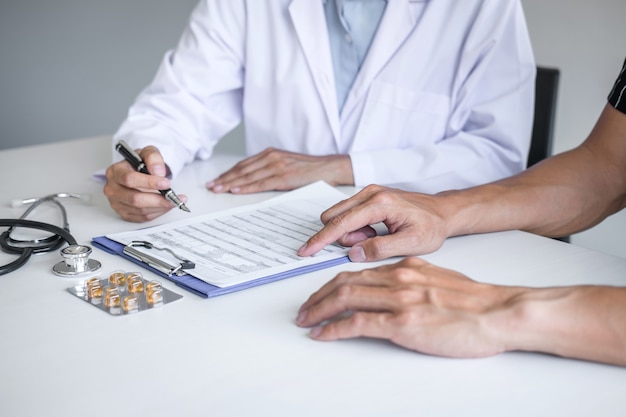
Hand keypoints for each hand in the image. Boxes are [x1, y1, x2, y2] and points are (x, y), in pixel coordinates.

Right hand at [103, 146, 186, 221]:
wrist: (137, 171)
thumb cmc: (140, 163)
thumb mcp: (148, 153)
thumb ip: (153, 157)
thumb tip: (158, 172)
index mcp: (115, 172)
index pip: (130, 179)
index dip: (149, 183)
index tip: (166, 183)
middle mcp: (112, 189)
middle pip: (135, 199)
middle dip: (158, 199)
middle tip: (173, 197)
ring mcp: (117, 203)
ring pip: (141, 210)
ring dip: (160, 207)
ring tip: (173, 200)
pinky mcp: (124, 213)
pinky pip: (143, 217)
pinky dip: (158, 212)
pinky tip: (165, 205)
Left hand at [206, 147, 353, 193]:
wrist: (329, 168)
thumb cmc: (309, 170)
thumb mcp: (286, 164)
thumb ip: (270, 169)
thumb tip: (253, 180)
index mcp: (270, 153)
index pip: (243, 165)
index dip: (228, 173)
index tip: (216, 180)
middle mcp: (271, 157)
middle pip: (242, 170)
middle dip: (224, 179)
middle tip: (210, 187)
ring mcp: (277, 166)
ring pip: (248, 176)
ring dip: (231, 184)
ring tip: (218, 190)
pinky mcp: (283, 176)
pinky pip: (261, 183)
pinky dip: (246, 187)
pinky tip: (236, 191)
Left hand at [296, 257, 522, 357]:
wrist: (499, 312)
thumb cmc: (476, 302)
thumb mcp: (440, 279)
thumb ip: (415, 279)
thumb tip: (398, 288)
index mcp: (405, 267)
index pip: (358, 273)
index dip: (333, 285)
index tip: (321, 295)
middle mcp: (397, 278)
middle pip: (344, 282)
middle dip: (318, 296)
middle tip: (304, 309)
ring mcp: (399, 300)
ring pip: (345, 299)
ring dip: (318, 310)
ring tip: (305, 320)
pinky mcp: (402, 324)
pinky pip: (357, 324)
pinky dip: (333, 329)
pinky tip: (322, 334)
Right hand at [298, 185, 451, 261]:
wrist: (443, 212)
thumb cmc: (431, 227)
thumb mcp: (411, 245)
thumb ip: (380, 249)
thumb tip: (353, 253)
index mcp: (380, 203)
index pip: (341, 223)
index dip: (321, 239)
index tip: (305, 250)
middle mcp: (370, 193)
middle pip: (334, 217)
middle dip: (343, 237)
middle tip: (369, 244)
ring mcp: (368, 192)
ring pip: (339, 216)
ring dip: (351, 234)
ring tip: (377, 237)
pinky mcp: (368, 196)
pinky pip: (348, 214)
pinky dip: (356, 228)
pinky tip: (376, 231)